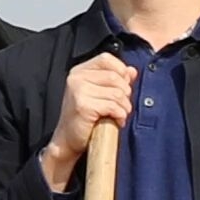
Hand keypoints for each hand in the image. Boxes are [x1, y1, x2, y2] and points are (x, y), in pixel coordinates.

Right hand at [42, 54, 137, 185]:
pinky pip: (113, 106)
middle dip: (125, 93)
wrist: (67, 140)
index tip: (123, 86)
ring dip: (125, 107)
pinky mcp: (83, 105)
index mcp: (79, 71)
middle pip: (115, 77)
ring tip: (120, 115)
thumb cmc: (85, 117)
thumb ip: (115, 80)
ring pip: (117, 93)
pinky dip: (120, 115)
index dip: (121, 70)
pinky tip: (117, 121)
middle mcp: (77, 78)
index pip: (106, 59)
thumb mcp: (99, 94)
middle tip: (123, 106)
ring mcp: (78, 90)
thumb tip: (132, 71)